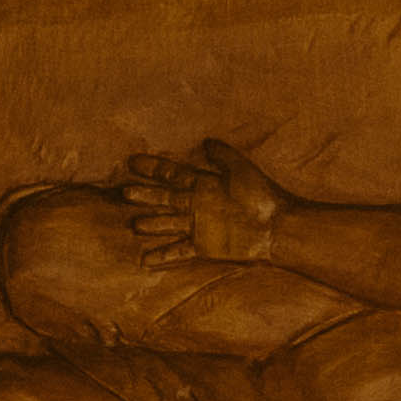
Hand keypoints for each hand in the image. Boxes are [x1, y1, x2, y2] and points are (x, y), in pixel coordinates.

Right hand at [114, 141, 284, 270]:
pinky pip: (178, 251)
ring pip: (168, 224)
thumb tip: (206, 141)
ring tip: (133, 225)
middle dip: (146, 195)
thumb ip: (222, 156)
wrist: (277, 226)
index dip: (153, 168)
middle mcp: (196, 204)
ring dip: (151, 224)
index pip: (172, 174)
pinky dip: (162, 255)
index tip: (132, 161)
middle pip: (165, 198)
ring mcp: (198, 227)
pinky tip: (144, 260)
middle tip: (124, 193)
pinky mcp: (204, 247)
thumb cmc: (262, 195)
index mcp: (203, 183)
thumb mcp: (241, 169)